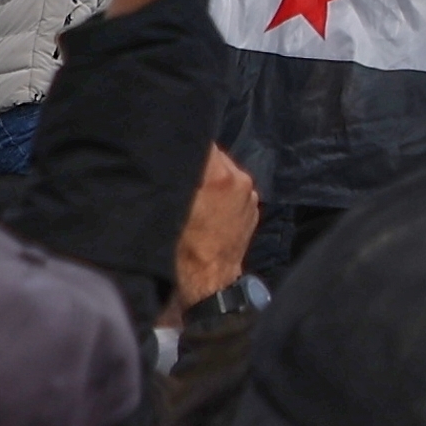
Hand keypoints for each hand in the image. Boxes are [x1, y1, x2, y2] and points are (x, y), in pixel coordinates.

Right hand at [171, 143, 261, 310]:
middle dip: (198, 162)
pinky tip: (208, 208)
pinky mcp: (254, 208)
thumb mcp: (171, 209)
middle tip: (179, 174)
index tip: (173, 151)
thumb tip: (174, 152)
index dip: (185, 144)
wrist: (209, 282)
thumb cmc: (183, 249)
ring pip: (225, 172)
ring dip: (210, 178)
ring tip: (194, 194)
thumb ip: (178, 177)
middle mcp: (242, 180)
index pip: (202, 143)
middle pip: (215, 156)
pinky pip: (234, 189)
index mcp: (221, 176)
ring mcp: (251, 195)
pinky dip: (221, 192)